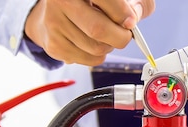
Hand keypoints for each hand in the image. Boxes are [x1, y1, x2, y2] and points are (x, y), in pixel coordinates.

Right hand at [25, 0, 155, 64]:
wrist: (53, 11)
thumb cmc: (89, 1)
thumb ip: (132, 1)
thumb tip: (134, 18)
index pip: (104, 0)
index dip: (122, 14)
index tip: (131, 22)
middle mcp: (60, 2)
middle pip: (98, 29)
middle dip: (120, 37)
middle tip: (125, 34)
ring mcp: (54, 25)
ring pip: (95, 49)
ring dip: (109, 46)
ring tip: (105, 36)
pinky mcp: (53, 45)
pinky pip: (87, 60)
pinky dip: (97, 56)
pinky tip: (91, 42)